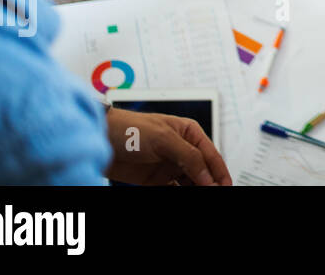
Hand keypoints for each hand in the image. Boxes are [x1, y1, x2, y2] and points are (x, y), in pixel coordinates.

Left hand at [105, 108, 230, 184]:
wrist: (98, 140)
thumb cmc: (130, 128)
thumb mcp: (164, 138)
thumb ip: (188, 157)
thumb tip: (208, 176)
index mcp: (189, 133)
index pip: (211, 156)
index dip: (220, 173)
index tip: (225, 187)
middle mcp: (182, 150)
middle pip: (203, 171)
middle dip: (210, 183)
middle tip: (215, 193)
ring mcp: (169, 166)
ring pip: (191, 182)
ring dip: (197, 189)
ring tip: (202, 195)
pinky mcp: (156, 180)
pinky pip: (174, 190)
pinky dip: (181, 194)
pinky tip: (185, 196)